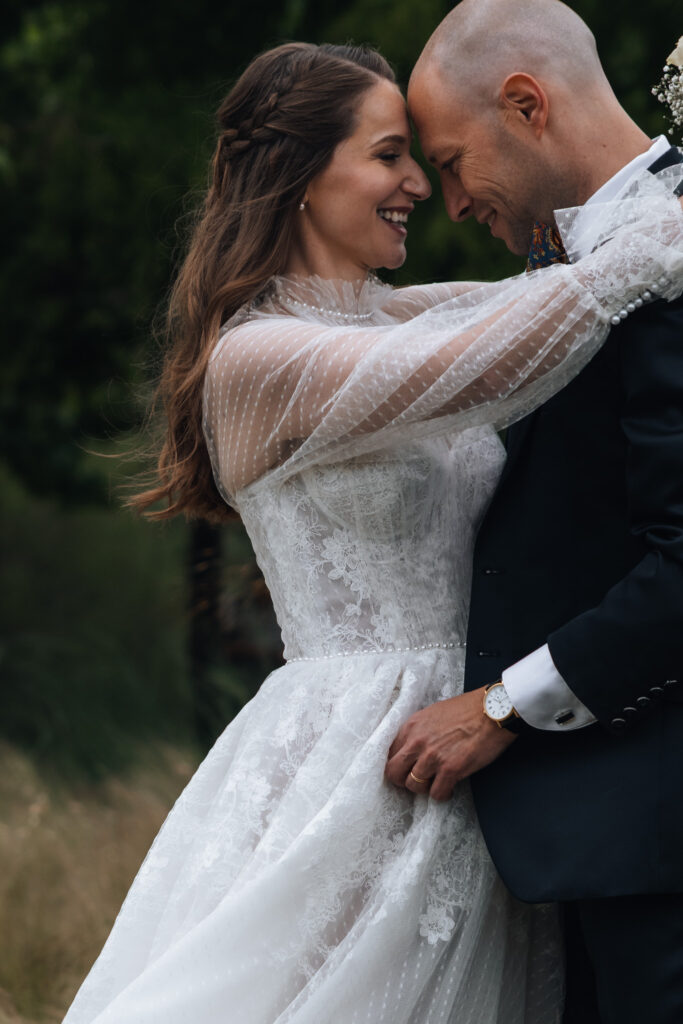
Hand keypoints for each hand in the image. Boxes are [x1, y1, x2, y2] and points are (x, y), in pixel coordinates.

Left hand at [385, 688, 516, 801]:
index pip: (389, 753)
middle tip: (417, 780)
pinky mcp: (451, 769)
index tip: (406, 768)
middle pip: (393, 773)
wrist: (492, 711)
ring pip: (413, 786)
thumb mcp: (433, 713)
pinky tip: (450, 787)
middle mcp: (417, 742)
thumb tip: (410, 748)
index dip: (398, 764)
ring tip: (436, 782)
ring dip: (425, 788)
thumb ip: (418, 731)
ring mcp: (433, 757)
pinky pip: (436, 794)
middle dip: (403, 780)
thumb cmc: (466, 710)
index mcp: (411, 726)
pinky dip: (443, 794)